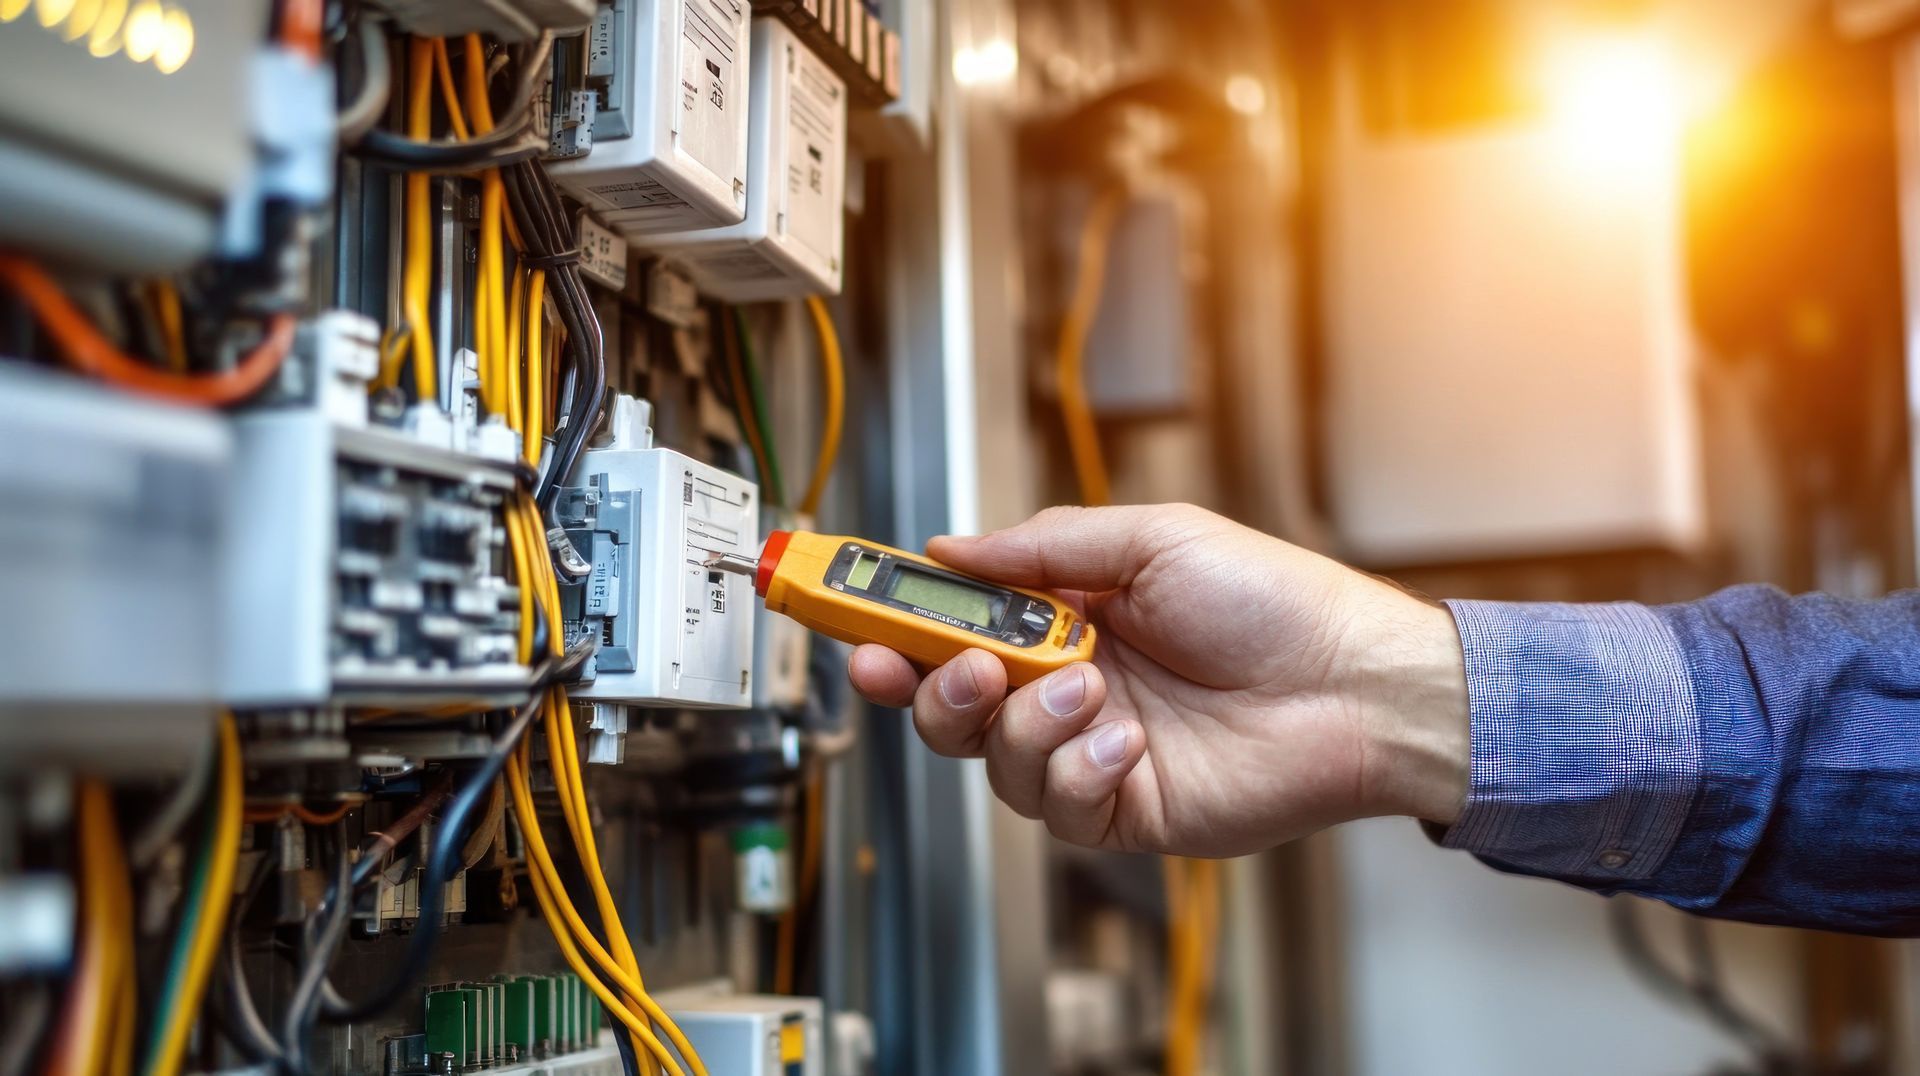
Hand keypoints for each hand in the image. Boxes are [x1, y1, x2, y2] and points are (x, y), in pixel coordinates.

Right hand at [846, 504, 1470, 857]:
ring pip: (995, 763)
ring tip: (1090, 690)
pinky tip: (1127, 741)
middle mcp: (1067, 687)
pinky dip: (1079, 771)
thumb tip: (949, 546)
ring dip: (1027, 726)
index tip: (856, 618)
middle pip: (952, 707)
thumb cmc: (1275, 601)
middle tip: (960, 669)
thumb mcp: (1152, 539)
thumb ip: (1042, 547)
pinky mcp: (1124, 809)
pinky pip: (1058, 809)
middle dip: (935, 690)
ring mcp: (1092, 752)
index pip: (955, 626)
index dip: (899, 626)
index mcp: (1067, 618)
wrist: (1356, 684)